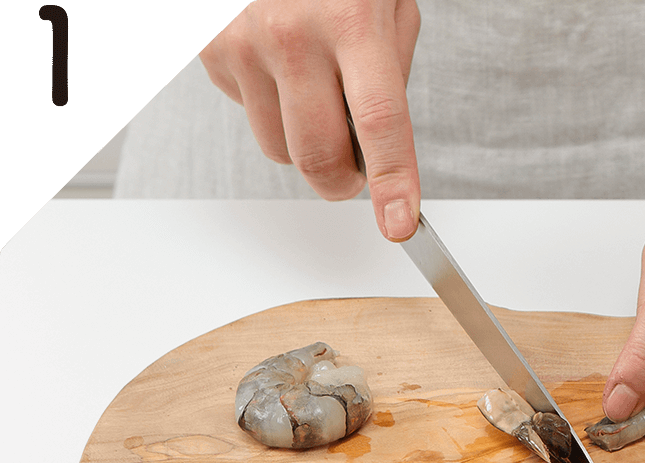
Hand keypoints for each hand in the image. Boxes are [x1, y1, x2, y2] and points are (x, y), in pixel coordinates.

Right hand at [200, 0, 422, 240]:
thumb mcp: (386, 3)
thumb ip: (390, 69)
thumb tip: (381, 141)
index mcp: (351, 22)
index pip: (380, 121)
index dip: (393, 181)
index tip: (399, 222)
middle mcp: (292, 37)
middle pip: (319, 156)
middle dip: (343, 182)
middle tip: (357, 172)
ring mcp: (244, 46)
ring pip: (278, 150)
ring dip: (302, 140)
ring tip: (313, 88)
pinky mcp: (210, 53)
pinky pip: (247, 114)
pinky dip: (269, 103)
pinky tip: (278, 62)